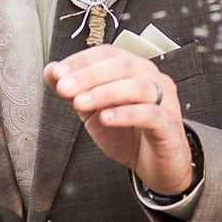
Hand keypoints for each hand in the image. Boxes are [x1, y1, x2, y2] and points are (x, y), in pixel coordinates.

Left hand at [44, 45, 196, 195]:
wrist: (155, 166)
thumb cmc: (128, 135)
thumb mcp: (94, 112)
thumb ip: (76, 91)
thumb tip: (52, 71)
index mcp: (134, 71)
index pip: (108, 54)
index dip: (82, 60)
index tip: (57, 72)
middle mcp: (152, 80)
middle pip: (122, 66)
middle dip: (89, 75)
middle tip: (64, 88)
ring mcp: (165, 102)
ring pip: (138, 86)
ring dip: (105, 92)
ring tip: (80, 103)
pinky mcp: (169, 127)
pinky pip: (151, 114)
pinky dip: (126, 114)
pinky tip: (106, 118)